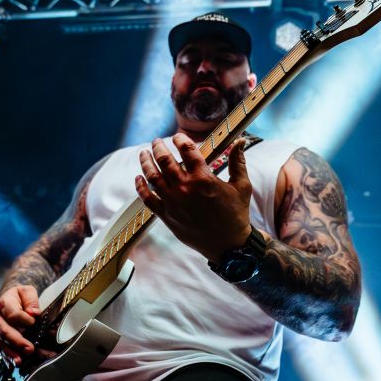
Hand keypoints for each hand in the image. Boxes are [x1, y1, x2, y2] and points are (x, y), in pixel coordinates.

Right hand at [0, 284, 41, 365]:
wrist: (7, 299)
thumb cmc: (19, 297)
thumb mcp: (26, 291)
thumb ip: (31, 301)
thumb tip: (33, 313)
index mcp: (4, 305)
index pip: (13, 315)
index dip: (24, 320)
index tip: (34, 322)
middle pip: (5, 332)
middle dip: (17, 342)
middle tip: (30, 349)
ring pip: (1, 344)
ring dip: (11, 354)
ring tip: (19, 362)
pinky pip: (2, 351)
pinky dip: (7, 359)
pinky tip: (13, 366)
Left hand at [136, 134, 252, 261]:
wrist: (228, 245)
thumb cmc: (236, 215)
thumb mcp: (242, 186)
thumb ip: (238, 162)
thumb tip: (240, 142)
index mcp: (203, 178)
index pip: (187, 150)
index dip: (180, 139)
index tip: (178, 136)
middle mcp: (185, 188)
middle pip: (164, 160)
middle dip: (158, 147)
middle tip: (156, 142)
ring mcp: (173, 202)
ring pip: (152, 176)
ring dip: (145, 162)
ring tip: (143, 153)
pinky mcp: (167, 216)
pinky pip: (147, 199)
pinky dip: (140, 187)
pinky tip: (138, 178)